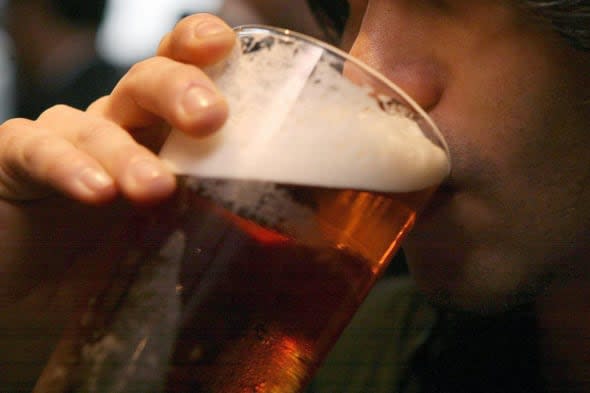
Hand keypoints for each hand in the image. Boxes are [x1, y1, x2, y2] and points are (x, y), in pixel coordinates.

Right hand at [0, 14, 234, 388]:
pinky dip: (68, 168)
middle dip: (179, 89)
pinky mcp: (16, 159)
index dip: (200, 49)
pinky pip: (38, 150)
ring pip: (99, 121)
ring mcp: (67, 136)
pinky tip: (95, 192)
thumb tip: (289, 223)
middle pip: (147, 80)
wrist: (35, 280)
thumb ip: (220, 218)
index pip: (183, 71)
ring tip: (155, 189)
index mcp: (161, 131)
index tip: (226, 44)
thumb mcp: (176, 232)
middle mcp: (118, 122)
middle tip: (210, 118)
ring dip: (128, 153)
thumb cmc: (113, 251)